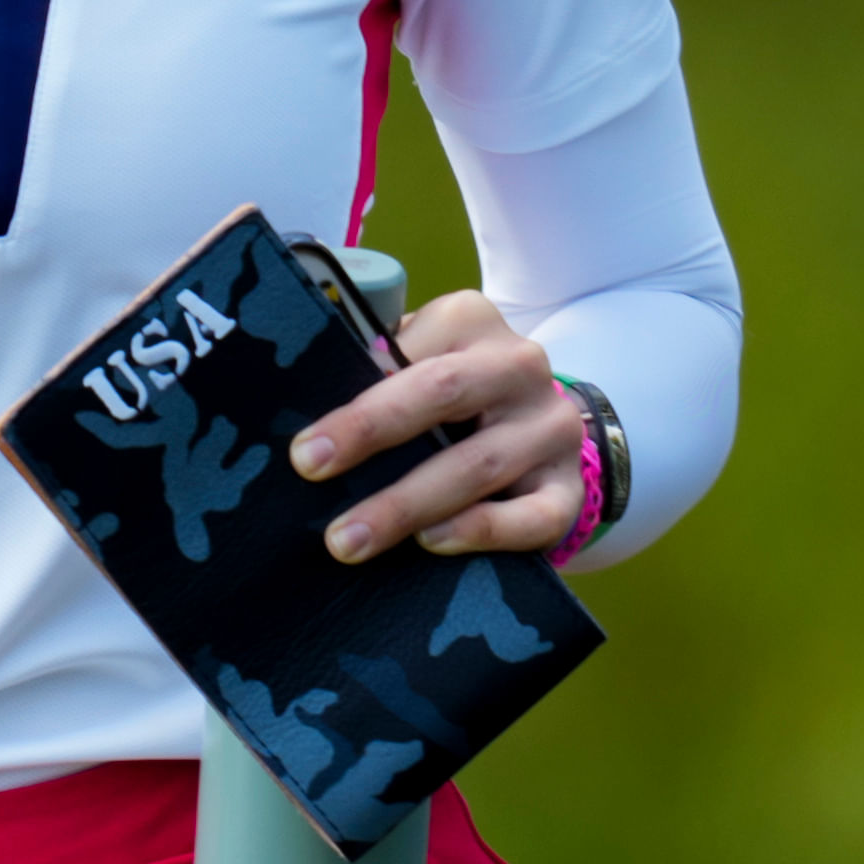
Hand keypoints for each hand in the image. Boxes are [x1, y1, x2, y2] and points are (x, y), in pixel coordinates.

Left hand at [286, 291, 585, 563]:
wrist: (536, 430)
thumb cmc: (445, 396)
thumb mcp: (414, 361)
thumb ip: (369, 368)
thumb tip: (296, 402)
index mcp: (470, 321)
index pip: (410, 355)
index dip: (356, 404)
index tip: (302, 448)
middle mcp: (519, 366)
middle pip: (443, 394)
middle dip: (370, 435)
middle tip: (310, 473)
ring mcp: (551, 428)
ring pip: (478, 465)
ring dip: (406, 505)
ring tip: (348, 539)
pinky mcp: (568, 489)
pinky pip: (532, 517)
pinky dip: (481, 531)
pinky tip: (431, 543)